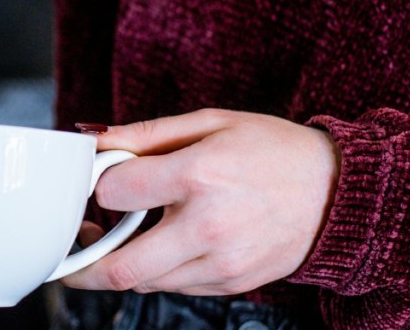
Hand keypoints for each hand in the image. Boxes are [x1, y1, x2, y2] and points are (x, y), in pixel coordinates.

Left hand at [63, 109, 339, 295]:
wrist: (339, 192)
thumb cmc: (274, 150)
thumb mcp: (212, 121)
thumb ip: (148, 133)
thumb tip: (97, 142)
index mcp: (200, 175)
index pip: (117, 193)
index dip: (99, 185)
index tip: (100, 181)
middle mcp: (208, 226)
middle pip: (121, 266)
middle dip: (82, 266)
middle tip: (69, 254)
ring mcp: (222, 262)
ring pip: (145, 282)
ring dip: (119, 267)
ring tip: (113, 241)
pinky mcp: (233, 284)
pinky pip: (176, 287)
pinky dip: (157, 272)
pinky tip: (160, 246)